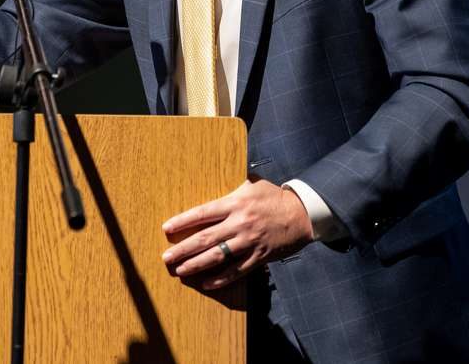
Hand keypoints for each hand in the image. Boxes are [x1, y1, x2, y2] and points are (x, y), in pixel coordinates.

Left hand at [161, 178, 311, 289]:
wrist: (302, 214)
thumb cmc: (275, 197)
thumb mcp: (252, 184)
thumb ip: (232, 188)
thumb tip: (214, 184)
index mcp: (235, 203)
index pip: (202, 213)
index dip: (182, 221)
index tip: (166, 229)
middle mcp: (239, 223)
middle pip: (205, 238)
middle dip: (183, 248)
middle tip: (166, 257)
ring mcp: (249, 241)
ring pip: (217, 256)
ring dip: (196, 265)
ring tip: (180, 271)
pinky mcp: (259, 256)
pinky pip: (237, 270)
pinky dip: (221, 279)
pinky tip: (206, 284)